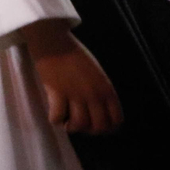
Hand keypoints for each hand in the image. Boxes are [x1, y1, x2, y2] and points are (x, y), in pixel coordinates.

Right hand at [25, 19, 121, 134]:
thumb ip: (101, 91)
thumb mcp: (97, 73)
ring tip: (65, 119)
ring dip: (71, 126)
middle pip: (98, 127)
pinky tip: (53, 112)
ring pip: (79, 125)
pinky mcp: (57, 92)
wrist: (53, 40)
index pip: (116, 121)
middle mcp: (94, 94)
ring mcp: (76, 94)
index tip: (94, 124)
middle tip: (78, 123)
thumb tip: (98, 110)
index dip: (106, 128)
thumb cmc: (74, 54)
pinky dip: (55, 119)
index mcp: (106, 89)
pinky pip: (57, 117)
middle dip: (88, 130)